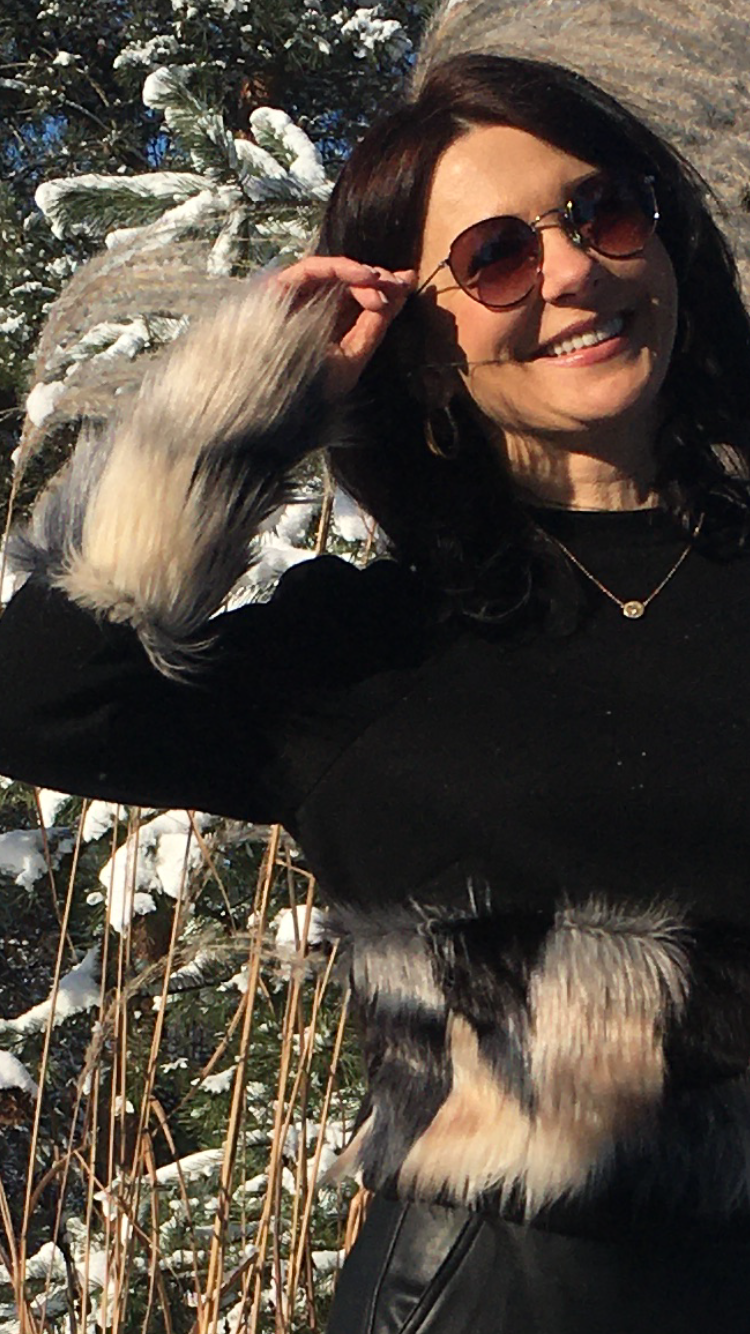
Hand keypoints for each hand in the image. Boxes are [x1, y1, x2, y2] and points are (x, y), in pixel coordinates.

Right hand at [274, 256, 416, 399]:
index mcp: (328, 323)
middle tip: (399, 285)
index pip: (359, 298)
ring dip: (363, 274)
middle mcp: (312, 306)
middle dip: (378, 279)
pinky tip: (365, 276)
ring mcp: (294, 295)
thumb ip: (374, 327)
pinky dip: (341, 268)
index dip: (384, 288)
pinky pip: (312, 268)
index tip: (408, 283)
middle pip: (349, 281)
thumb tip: (400, 294)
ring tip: (382, 285)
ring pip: (334, 271)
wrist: (272, 398)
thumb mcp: (353, 356)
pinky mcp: (279, 286)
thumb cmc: (309, 387)